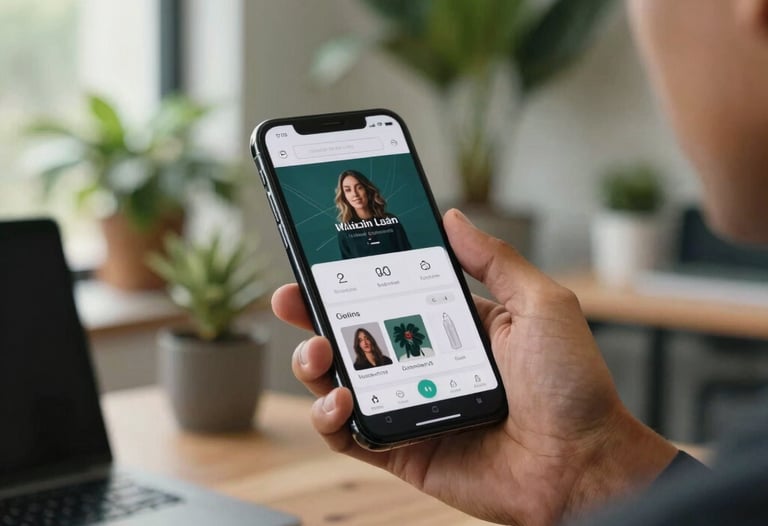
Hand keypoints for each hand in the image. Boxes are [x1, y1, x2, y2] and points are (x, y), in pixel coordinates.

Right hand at [272, 209, 676, 524]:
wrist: (582, 464)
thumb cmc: (572, 385)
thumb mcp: (539, 305)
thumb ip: (494, 260)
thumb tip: (452, 219)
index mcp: (454, 326)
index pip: (390, 295)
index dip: (354, 278)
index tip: (323, 257)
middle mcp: (426, 363)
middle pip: (355, 335)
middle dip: (315, 315)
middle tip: (291, 298)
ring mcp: (411, 405)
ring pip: (342, 382)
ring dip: (315, 364)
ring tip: (317, 352)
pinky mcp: (403, 449)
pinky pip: (351, 435)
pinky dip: (330, 419)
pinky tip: (338, 401)